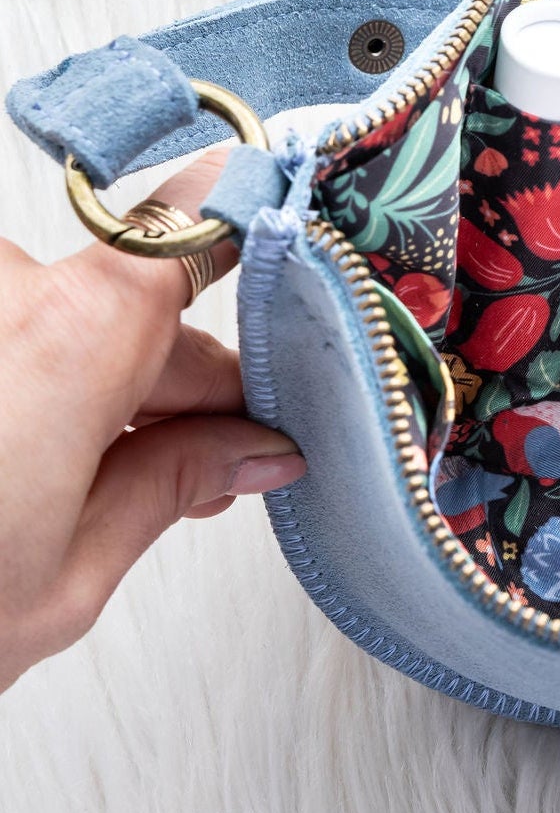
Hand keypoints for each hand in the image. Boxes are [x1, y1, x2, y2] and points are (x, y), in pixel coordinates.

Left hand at [0, 152, 303, 691]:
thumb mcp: (69, 577)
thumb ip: (178, 483)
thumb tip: (255, 450)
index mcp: (73, 333)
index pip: (199, 235)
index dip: (253, 267)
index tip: (280, 291)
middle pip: (127, 305)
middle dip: (169, 382)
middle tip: (201, 466)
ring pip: (52, 322)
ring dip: (83, 387)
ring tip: (82, 485)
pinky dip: (19, 386)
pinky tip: (24, 464)